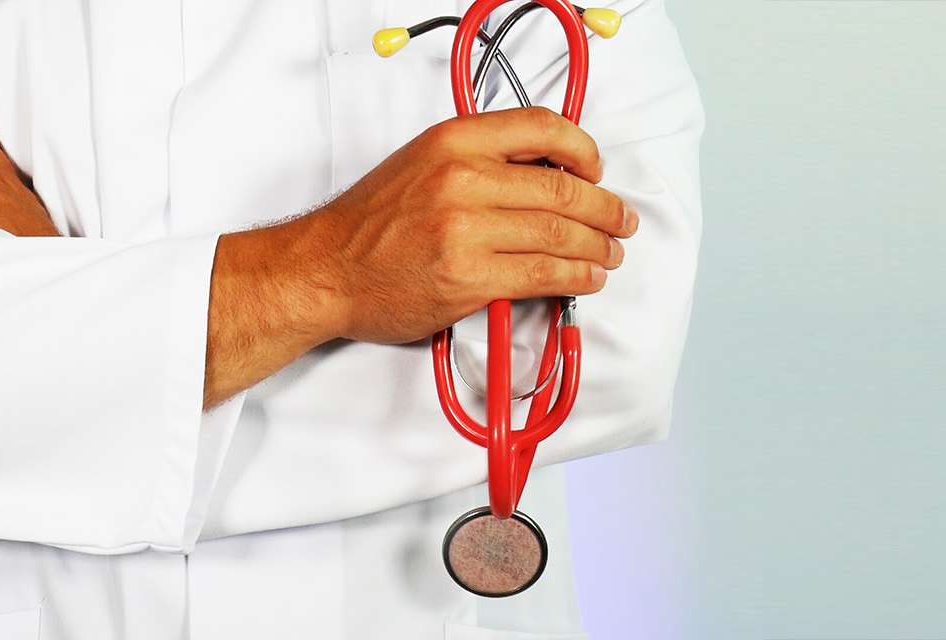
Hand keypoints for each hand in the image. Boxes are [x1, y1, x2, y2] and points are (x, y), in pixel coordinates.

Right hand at [268, 107, 636, 344]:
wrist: (325, 269)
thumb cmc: (369, 223)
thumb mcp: (420, 162)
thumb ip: (477, 159)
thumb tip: (543, 173)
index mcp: (453, 140)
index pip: (542, 127)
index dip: (583, 150)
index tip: (596, 170)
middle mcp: (462, 178)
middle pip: (562, 187)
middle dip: (605, 208)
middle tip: (620, 221)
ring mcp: (466, 230)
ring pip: (560, 233)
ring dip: (598, 246)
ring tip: (610, 253)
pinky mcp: (469, 278)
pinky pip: (543, 274)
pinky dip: (576, 276)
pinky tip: (586, 277)